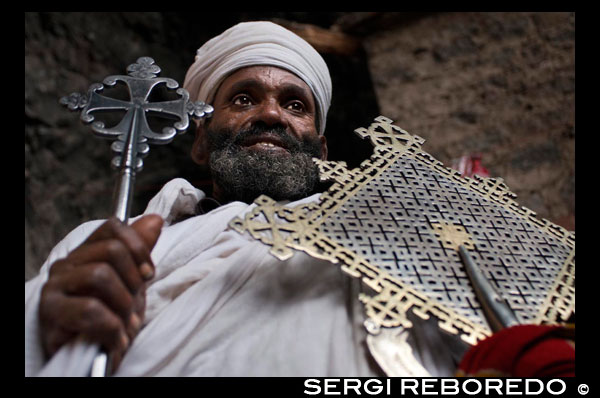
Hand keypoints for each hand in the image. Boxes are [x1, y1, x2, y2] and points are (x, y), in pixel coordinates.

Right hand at [39, 214, 162, 369]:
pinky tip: (116, 340)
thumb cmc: (109, 318)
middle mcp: (67, 264)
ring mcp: (55, 287)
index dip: (138, 247)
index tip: (149, 273)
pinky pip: (90, 310)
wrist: (91, 358)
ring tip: (126, 325)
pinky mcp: (51, 313)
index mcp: (86, 253)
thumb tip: (155, 220)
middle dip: (134, 281)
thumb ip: (138, 251)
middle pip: (112, 250)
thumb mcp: (130, 283)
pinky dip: (112, 328)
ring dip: (123, 306)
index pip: (113, 228)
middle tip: (135, 305)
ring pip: (100, 276)